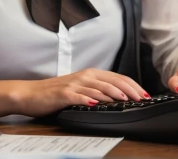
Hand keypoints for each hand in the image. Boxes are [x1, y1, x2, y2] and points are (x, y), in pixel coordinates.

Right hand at [13, 68, 150, 116]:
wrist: (32, 93)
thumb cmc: (57, 92)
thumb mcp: (81, 88)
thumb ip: (98, 89)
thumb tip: (120, 96)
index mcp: (90, 74)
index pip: (117, 77)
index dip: (133, 85)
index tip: (145, 94)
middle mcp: (84, 76)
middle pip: (111, 81)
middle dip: (129, 89)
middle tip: (142, 98)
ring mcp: (74, 84)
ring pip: (98, 87)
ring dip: (113, 93)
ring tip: (125, 99)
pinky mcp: (64, 94)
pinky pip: (79, 96)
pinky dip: (89, 99)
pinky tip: (97, 104)